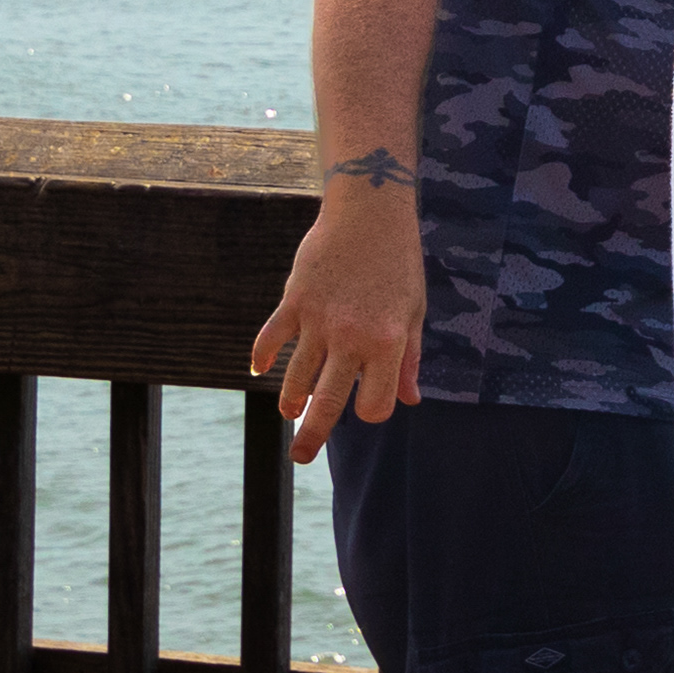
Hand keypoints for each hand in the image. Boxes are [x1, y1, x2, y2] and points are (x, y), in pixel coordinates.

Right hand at [248, 182, 425, 461]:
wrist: (370, 213)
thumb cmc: (399, 264)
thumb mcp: (415, 312)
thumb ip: (409, 359)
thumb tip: (409, 401)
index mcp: (388, 343)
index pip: (374, 403)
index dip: (371, 410)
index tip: (369, 404)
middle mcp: (351, 338)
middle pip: (327, 401)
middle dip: (312, 434)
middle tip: (300, 458)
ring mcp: (319, 321)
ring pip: (296, 376)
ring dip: (290, 400)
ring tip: (288, 413)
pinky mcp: (294, 301)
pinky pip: (270, 338)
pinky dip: (260, 356)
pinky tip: (258, 371)